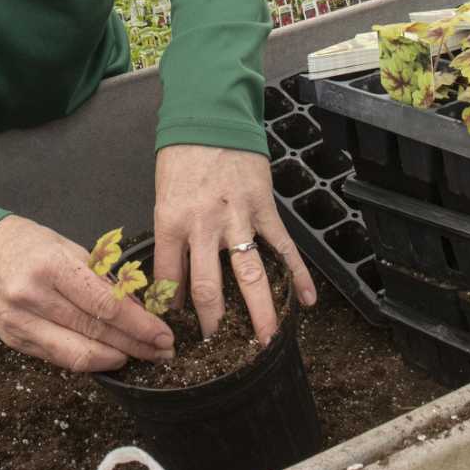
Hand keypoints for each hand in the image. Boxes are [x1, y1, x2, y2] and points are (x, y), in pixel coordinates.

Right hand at [0, 215, 174, 373]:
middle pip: (96, 332)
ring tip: (142, 358)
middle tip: (162, 351)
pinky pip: (59, 359)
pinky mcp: (14, 341)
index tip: (163, 334)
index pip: (105, 305)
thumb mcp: (68, 247)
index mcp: (52, 266)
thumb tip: (137, 308)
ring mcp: (21, 323)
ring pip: (78, 354)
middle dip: (136, 345)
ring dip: (116, 358)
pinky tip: (109, 357)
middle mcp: (34, 297)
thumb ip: (101, 279)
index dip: (139, 325)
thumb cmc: (25, 244)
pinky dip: (89, 360)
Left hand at [151, 144, 317, 344]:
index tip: (173, 332)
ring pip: (249, 275)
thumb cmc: (181, 157)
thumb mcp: (162, 196)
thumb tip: (172, 281)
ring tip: (265, 343)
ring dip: (260, 312)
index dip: (169, 310)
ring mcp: (237, 218)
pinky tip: (307, 301)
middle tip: (217, 352)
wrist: (210, 117)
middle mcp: (203, 226)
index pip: (167, 279)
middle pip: (208, 288)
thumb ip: (170, 237)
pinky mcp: (263, 208)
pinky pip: (283, 247)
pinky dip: (298, 274)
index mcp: (171, 223)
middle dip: (213, 324)